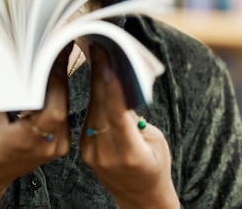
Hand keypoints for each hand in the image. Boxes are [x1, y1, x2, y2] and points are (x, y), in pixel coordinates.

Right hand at [0, 46, 71, 186]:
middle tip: (54, 48)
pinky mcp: (61, 143)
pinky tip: (53, 78)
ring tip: (54, 59)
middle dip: (58, 75)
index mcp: (29, 140)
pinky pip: (64, 114)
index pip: (54, 107)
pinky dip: (59, 96)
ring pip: (66, 106)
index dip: (56, 79)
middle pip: (63, 102)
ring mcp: (58, 146)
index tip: (52, 53)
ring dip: (60, 84)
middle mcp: (49, 146)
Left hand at [80, 46, 179, 208]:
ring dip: (96, 83)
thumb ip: (136, 118)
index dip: (112, 87)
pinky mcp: (85, 150)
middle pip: (100, 107)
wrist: (140, 197)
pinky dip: (95, 98)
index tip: (109, 63)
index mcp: (129, 152)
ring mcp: (92, 153)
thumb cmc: (156, 166)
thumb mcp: (156, 140)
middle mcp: (106, 153)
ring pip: (92, 109)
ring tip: (99, 57)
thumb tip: (121, 90)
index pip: (117, 114)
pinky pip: (89, 118)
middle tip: (101, 48)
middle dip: (101, 76)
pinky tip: (98, 80)